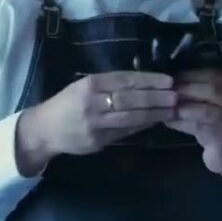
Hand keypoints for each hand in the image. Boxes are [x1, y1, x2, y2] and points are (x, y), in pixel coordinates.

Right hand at [16, 71, 176, 174]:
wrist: (44, 129)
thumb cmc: (66, 104)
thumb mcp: (83, 87)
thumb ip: (110, 86)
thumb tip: (146, 85)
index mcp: (89, 85)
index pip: (124, 80)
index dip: (149, 80)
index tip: (169, 80)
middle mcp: (92, 102)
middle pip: (130, 99)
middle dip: (156, 97)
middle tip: (177, 95)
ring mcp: (94, 123)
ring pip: (130, 117)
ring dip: (154, 113)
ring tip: (173, 109)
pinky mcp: (97, 141)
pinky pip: (124, 132)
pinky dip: (142, 126)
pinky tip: (155, 121)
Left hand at [165, 69, 221, 188]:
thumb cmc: (215, 131)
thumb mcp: (204, 109)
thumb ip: (190, 97)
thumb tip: (164, 86)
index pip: (211, 74)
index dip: (188, 75)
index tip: (167, 79)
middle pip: (210, 85)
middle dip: (184, 86)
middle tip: (162, 91)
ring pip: (207, 101)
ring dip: (183, 102)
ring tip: (163, 105)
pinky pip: (204, 119)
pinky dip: (184, 118)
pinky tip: (169, 120)